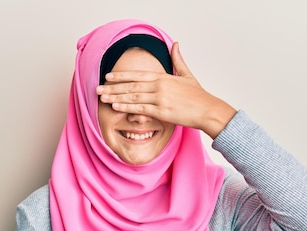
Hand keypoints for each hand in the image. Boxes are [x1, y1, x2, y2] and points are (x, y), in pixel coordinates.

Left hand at [96, 42, 236, 138]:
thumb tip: (175, 44)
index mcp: (163, 77)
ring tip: (103, 98)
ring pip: (133, 97)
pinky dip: (127, 107)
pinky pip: (140, 109)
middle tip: (98, 89)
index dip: (121, 75)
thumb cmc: (198, 96)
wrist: (208, 110)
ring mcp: (160, 99)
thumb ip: (178, 60)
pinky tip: (116, 107)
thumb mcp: (187, 75)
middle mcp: (159, 86)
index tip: (108, 76)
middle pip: (131, 86)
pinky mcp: (162, 112)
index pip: (137, 75)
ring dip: (116, 97)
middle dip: (113, 87)